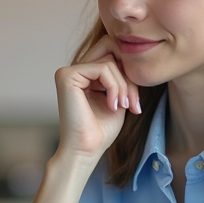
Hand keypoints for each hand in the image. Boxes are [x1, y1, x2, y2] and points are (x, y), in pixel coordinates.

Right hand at [53, 36, 141, 162]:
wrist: (87, 150)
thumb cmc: (102, 130)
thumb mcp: (119, 97)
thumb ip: (122, 77)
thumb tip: (136, 55)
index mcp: (84, 75)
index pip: (114, 56)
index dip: (129, 74)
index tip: (135, 102)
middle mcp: (74, 70)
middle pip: (112, 52)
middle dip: (128, 77)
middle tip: (133, 103)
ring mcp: (68, 71)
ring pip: (111, 61)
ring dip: (125, 86)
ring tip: (125, 107)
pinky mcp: (67, 75)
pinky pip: (104, 68)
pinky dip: (115, 87)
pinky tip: (113, 106)